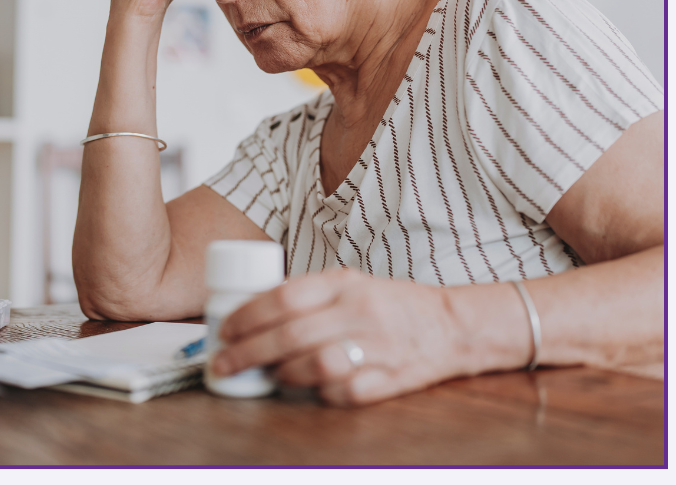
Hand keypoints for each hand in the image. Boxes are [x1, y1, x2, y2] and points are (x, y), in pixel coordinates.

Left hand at [210, 270, 469, 405]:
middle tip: (224, 362)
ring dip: (283, 374)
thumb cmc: (389, 305)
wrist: (451, 325)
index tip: (225, 329)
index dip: (248, 315)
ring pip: (316, 365)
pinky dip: (320, 393)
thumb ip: (309, 294)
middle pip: (292, 334)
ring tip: (269, 375)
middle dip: (248, 352)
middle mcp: (360, 311)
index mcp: (344, 283)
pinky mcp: (391, 380)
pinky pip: (344, 392)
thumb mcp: (350, 283)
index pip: (285, 296)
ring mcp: (377, 346)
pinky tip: (309, 388)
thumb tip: (253, 312)